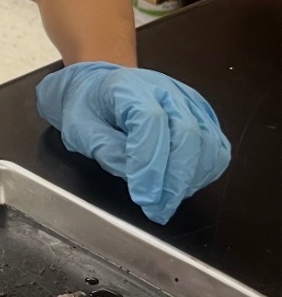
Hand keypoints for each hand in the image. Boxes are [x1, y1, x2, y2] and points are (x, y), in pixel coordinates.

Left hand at [36, 62, 230, 224]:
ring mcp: (188, 101)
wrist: (100, 90)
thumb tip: (137, 179)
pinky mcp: (203, 116)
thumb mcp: (79, 129)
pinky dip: (204, 172)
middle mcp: (165, 89)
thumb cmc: (88, 108)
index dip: (149, 163)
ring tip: (167, 201)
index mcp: (129, 86)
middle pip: (187, 132)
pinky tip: (182, 187)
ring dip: (191, 179)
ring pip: (207, 142)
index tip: (143, 197)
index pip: (151, 121)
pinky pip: (216, 148)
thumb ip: (105, 151)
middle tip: (158, 209)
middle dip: (174, 179)